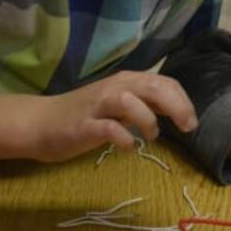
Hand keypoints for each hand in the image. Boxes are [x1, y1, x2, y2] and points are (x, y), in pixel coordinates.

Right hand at [34, 70, 197, 161]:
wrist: (39, 123)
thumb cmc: (83, 114)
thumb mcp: (119, 103)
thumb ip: (144, 102)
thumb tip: (174, 108)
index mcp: (126, 81)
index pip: (164, 82)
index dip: (183, 100)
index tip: (191, 121)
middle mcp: (114, 88)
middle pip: (153, 88)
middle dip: (177, 107)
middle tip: (187, 128)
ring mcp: (97, 106)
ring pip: (131, 102)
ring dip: (148, 120)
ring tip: (151, 137)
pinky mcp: (83, 126)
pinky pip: (110, 129)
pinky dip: (125, 139)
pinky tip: (129, 149)